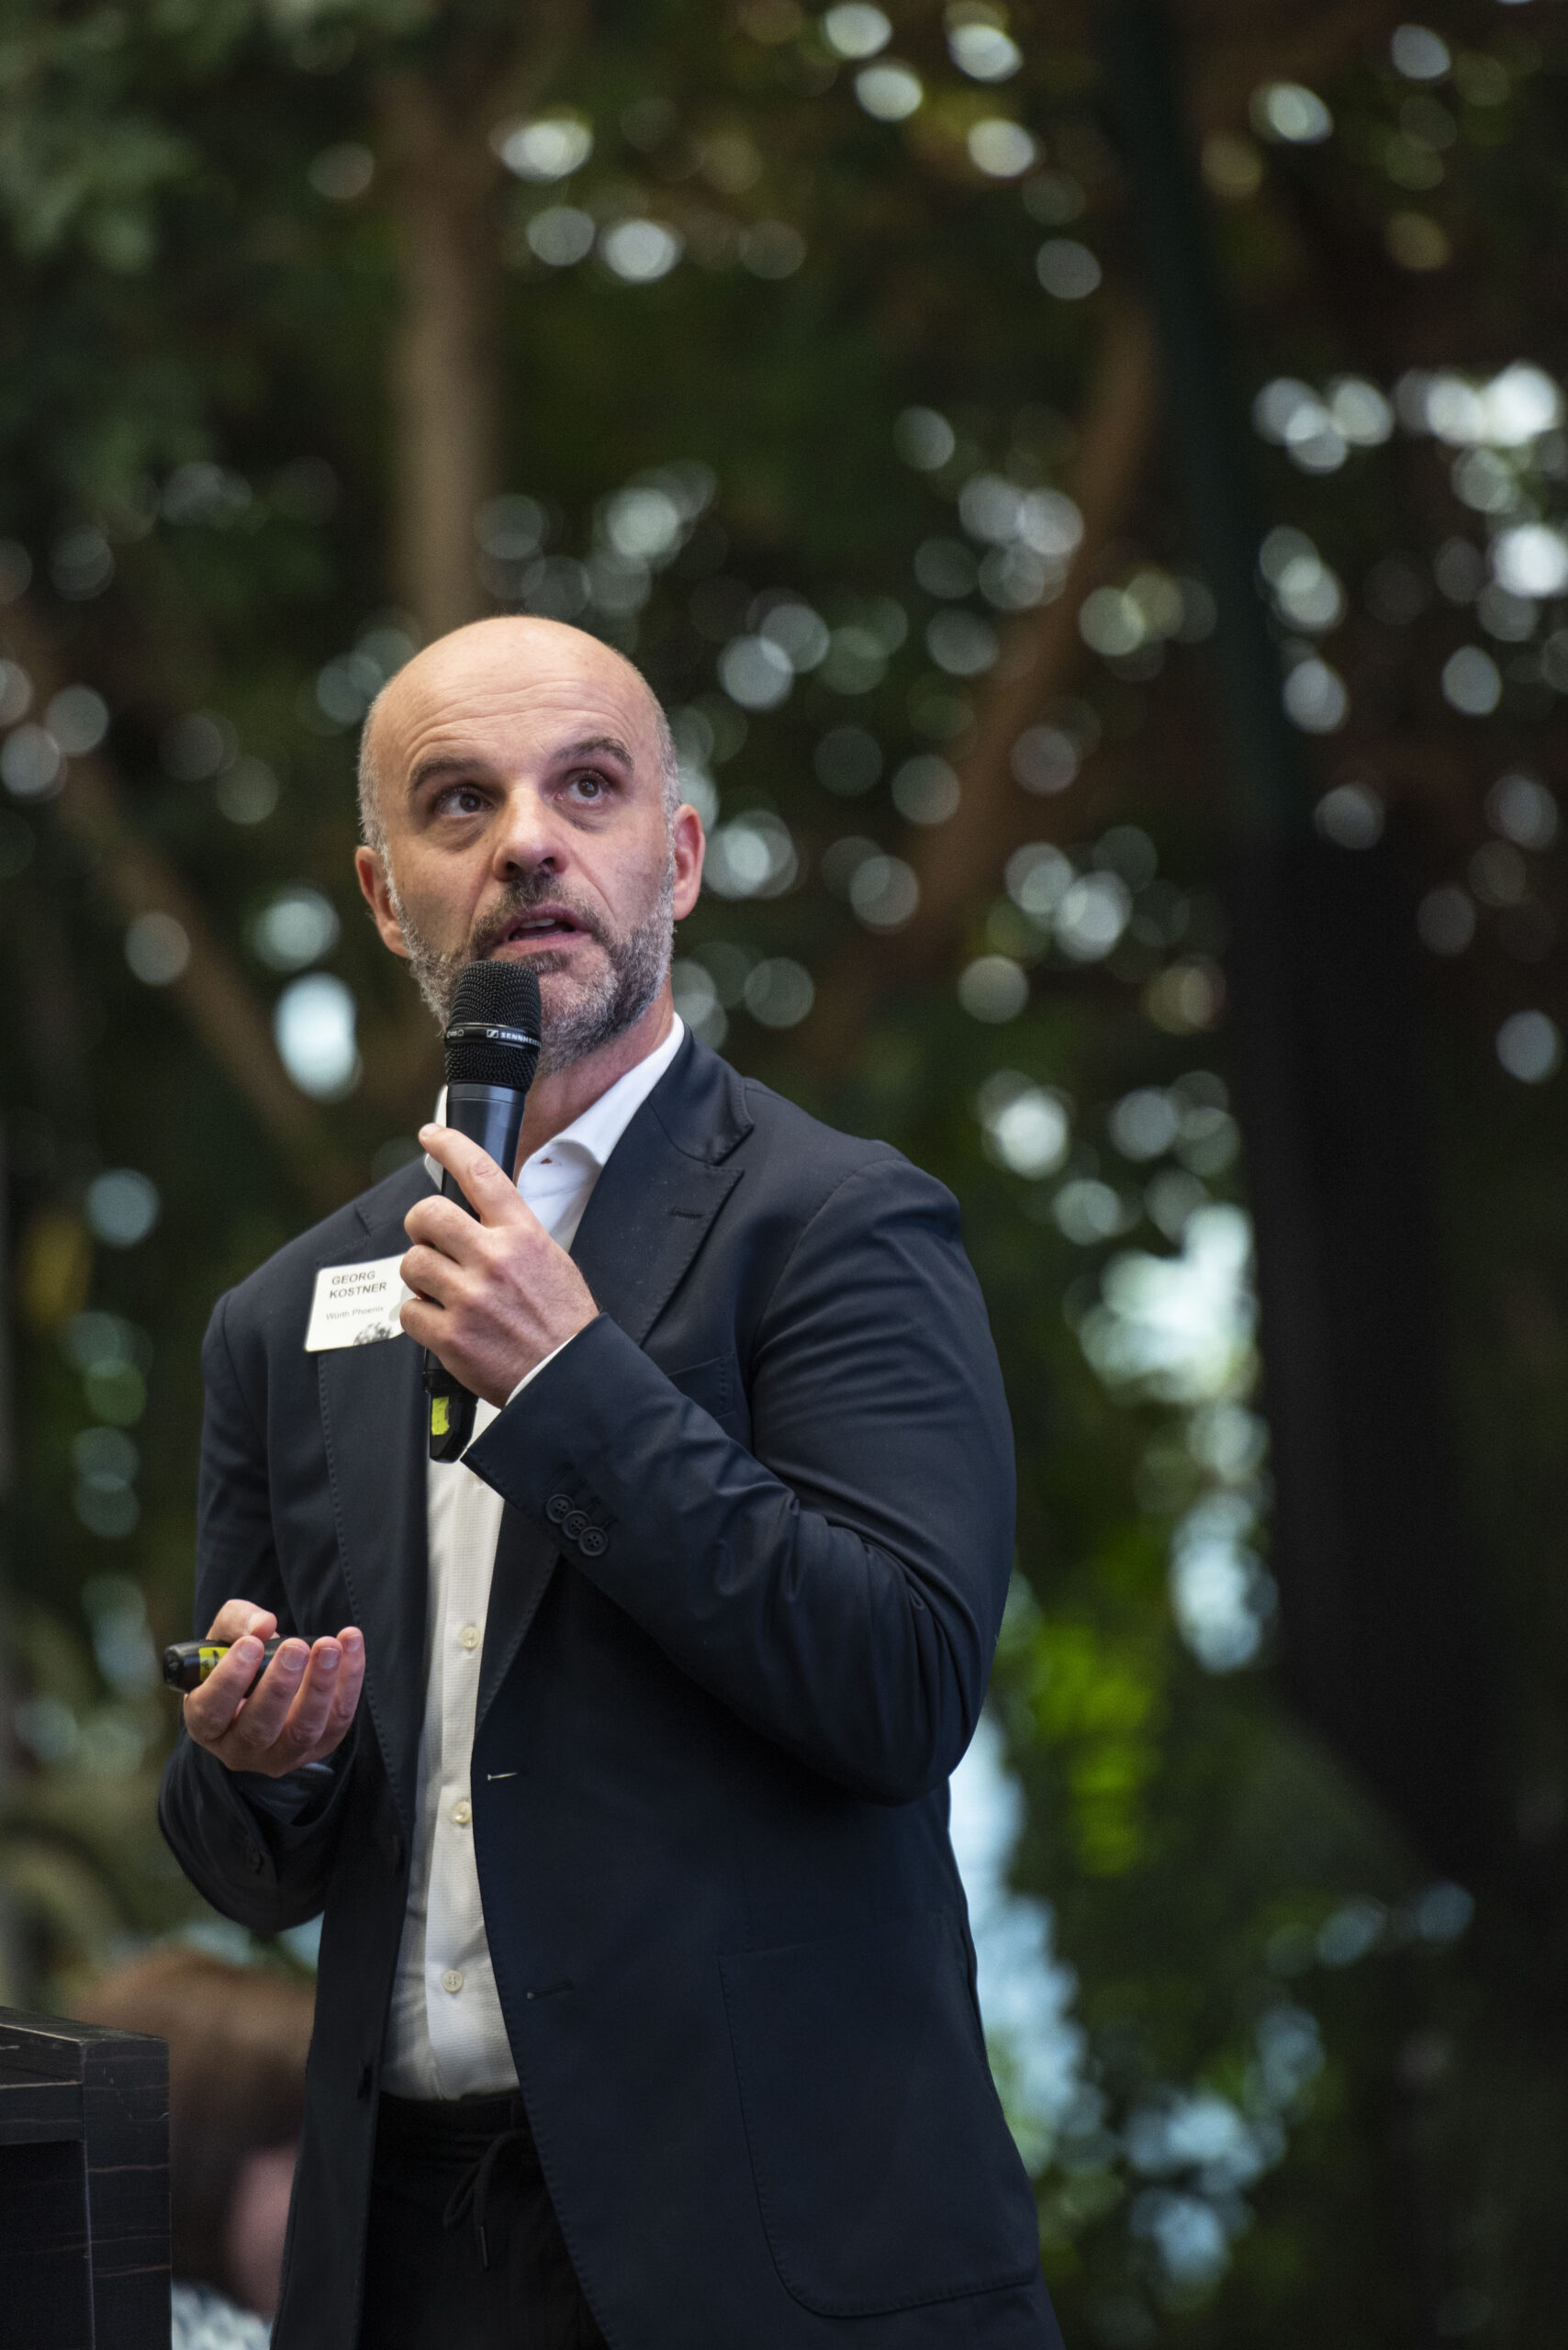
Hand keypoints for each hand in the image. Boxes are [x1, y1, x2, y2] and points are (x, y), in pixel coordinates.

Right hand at [184, 1600, 363, 1778]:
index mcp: (205, 1725)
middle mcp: (239, 1749)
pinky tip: (350, 1645)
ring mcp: (279, 1755)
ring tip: (329, 1646)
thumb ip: (237, 1623)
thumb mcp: (223, 1637)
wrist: (263, 1683)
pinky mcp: (317, 1748)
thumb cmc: (235, 1660)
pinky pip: (338, 1721)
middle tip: (295, 1647)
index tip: (251, 1645)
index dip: (230, 1680)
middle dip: (280, 1685)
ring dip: (319, 1687)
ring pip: (303, 1731)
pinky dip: (348, 1682)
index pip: (212, 1712)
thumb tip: (264, 1625)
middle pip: (260, 1728)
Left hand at [399, 1124, 598, 1404]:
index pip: (480, 1174)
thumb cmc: (562, 1322)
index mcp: (523, 1236)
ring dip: (420, 1275)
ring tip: (442, 1290)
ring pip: (412, 1263)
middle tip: (429, 1239)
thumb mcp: (551, 1259)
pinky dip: (419, 1316)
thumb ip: (512, 1233)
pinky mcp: (450, 1335)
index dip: (450, 1145)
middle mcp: (495, 1260)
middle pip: (428, 1215)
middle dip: (420, 1225)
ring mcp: (470, 1298)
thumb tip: (473, 1213)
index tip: (431, 1135)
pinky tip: (443, 1322)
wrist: (568, 1377)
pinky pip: (408, 1311)